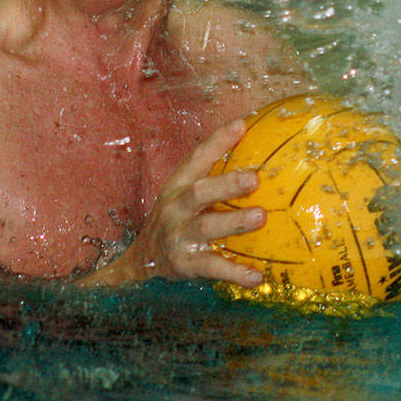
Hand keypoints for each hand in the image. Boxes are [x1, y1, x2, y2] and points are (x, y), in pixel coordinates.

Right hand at [81, 120, 265, 286]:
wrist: (140, 265)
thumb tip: (256, 162)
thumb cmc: (174, 222)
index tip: (242, 125)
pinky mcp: (185, 264)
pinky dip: (234, 272)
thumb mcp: (183, 196)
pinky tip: (257, 276)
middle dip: (226, 184)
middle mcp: (176, 208)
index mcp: (178, 187)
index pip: (197, 159)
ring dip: (233, 222)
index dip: (218, 141)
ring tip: (260, 217)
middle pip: (200, 192)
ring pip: (206, 227)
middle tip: (254, 178)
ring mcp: (179, 236)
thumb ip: (212, 180)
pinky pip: (212, 267)